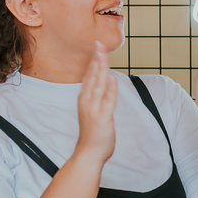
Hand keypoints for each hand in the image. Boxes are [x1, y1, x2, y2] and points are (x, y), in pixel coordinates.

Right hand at [74, 42, 117, 165]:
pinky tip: (112, 80)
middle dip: (96, 59)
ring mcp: (93, 109)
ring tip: (103, 55)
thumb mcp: (95, 110)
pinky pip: (107, 102)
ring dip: (101, 69)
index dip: (94, 60)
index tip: (97, 46)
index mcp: (85, 98)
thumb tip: (110, 80)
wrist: (88, 153)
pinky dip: (110, 91)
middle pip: (92, 76)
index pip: (89, 75)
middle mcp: (87, 101)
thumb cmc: (93, 133)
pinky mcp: (102, 118)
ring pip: (98, 85)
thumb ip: (101, 96)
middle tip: (99, 43)